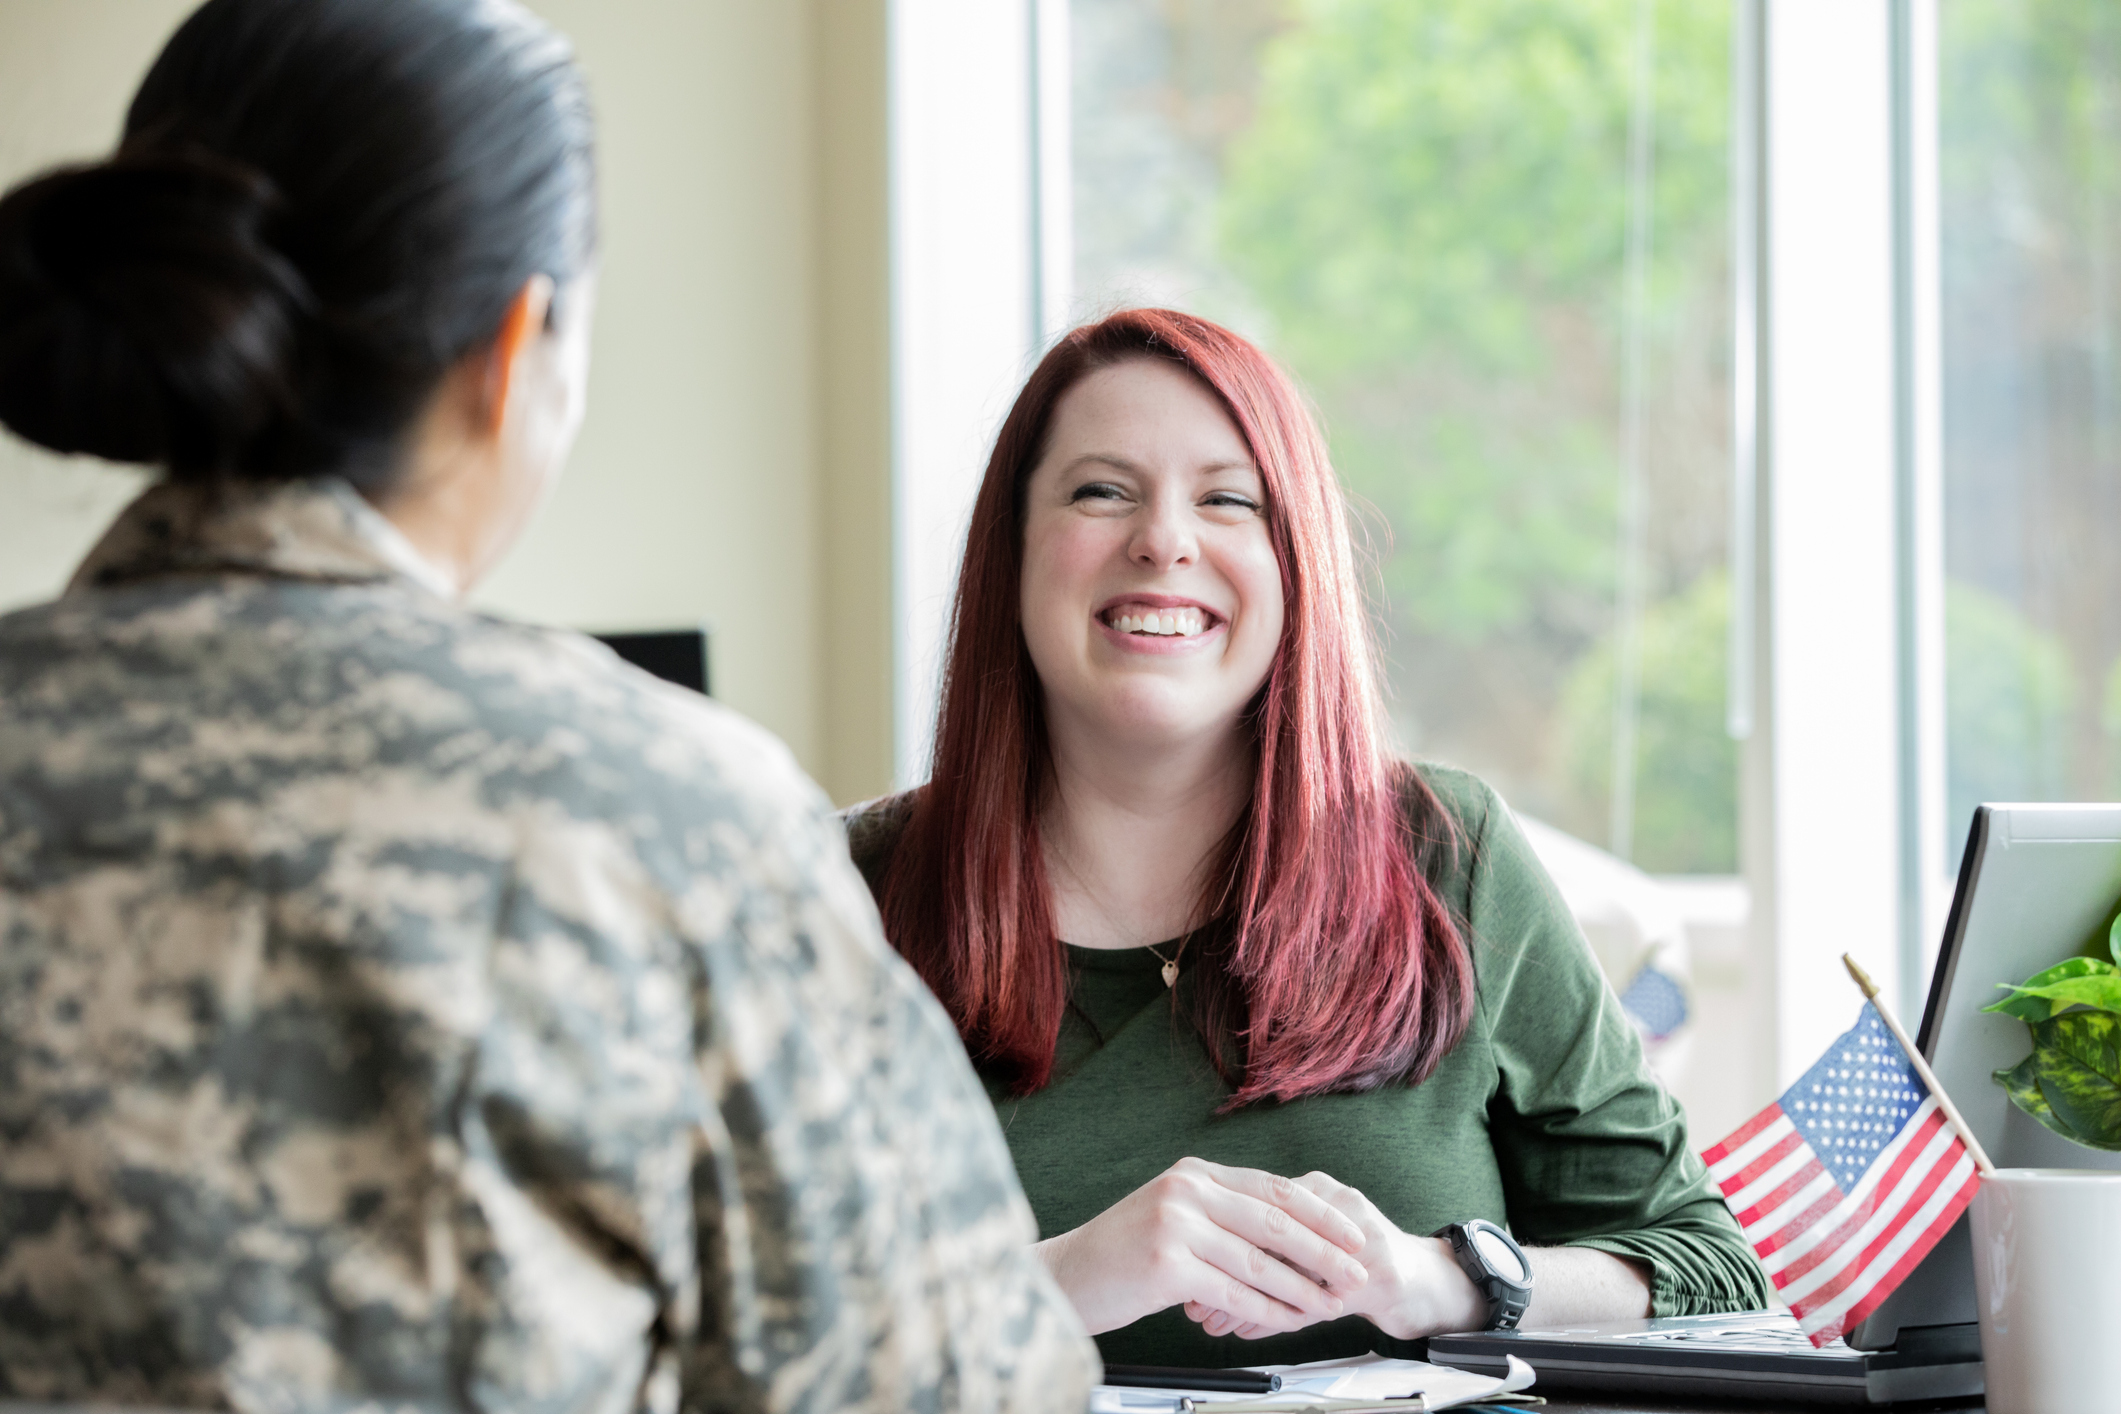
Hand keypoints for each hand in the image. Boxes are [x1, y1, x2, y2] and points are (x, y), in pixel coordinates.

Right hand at [1034, 1157, 1370, 1336]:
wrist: (1064, 1277)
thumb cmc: (1119, 1254)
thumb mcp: (1170, 1214)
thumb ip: (1219, 1213)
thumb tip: (1284, 1230)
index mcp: (1194, 1173)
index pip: (1273, 1188)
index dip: (1320, 1213)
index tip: (1354, 1233)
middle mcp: (1187, 1190)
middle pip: (1276, 1222)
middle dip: (1325, 1250)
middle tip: (1358, 1272)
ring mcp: (1176, 1225)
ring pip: (1259, 1261)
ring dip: (1303, 1287)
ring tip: (1331, 1304)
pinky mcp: (1166, 1265)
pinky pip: (1234, 1292)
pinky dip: (1268, 1310)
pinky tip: (1290, 1320)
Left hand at [1187, 1170, 1483, 1340]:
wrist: (1422, 1280)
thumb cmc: (1353, 1262)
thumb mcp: (1307, 1248)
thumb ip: (1263, 1252)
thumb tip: (1202, 1275)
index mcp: (1315, 1189)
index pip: (1257, 1208)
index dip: (1219, 1240)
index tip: (1185, 1265)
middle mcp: (1337, 1206)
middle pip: (1270, 1238)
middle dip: (1225, 1273)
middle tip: (1192, 1300)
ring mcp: (1362, 1238)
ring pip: (1292, 1270)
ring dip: (1248, 1301)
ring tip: (1215, 1320)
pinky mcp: (1379, 1277)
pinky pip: (1320, 1300)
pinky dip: (1280, 1318)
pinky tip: (1251, 1330)